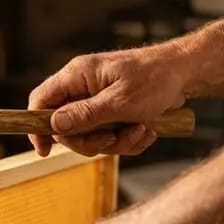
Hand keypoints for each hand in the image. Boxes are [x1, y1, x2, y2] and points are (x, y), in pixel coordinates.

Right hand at [28, 45, 188, 156]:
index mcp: (78, 75)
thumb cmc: (156, 79)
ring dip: (116, 142)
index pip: (41, 100)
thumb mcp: (120, 101)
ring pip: (90, 136)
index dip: (37, 127)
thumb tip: (54, 125)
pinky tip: (146, 131)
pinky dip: (127, 140)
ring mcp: (97, 100)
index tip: (43, 150)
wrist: (186, 73)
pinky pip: (109, 136)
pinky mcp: (112, 112)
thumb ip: (85, 114)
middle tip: (113, 139)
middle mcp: (82, 87)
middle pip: (66, 127)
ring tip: (140, 131)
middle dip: (91, 140)